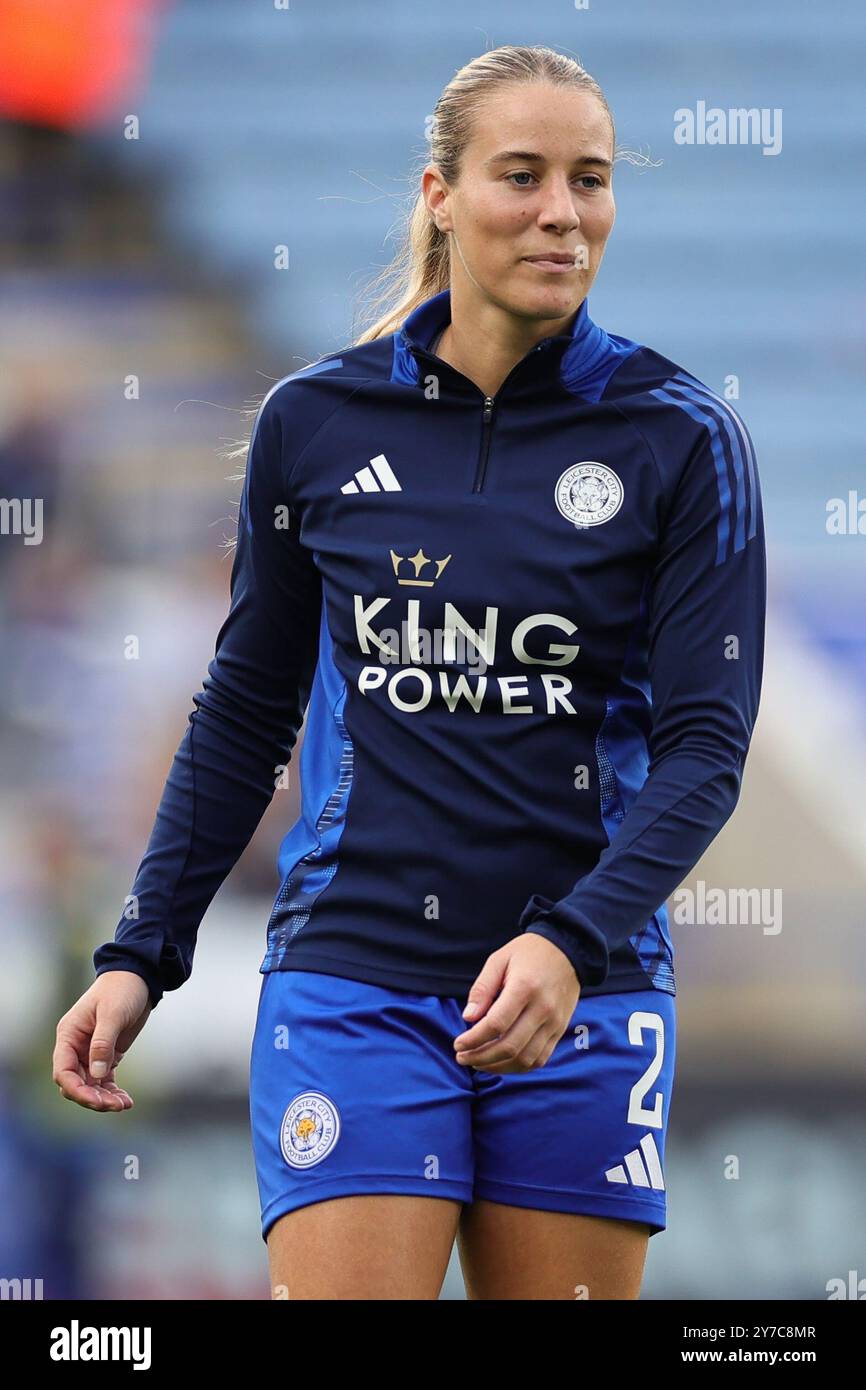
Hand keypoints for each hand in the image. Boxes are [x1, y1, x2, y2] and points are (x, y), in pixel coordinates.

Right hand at [53, 971, 152, 1111]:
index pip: (63, 1071)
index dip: (76, 1089)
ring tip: (124, 1105)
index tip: (95, 1100)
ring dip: (104, 1099)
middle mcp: (76, 1046)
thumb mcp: (112, 1014)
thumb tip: (97, 1075)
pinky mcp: (107, 1055)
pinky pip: (105, 1081)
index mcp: (69, 1034)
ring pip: (90, 1085)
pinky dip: (113, 1092)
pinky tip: (126, 1101)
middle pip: (75, 1083)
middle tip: (115, 1106)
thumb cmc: (121, 990)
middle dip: (92, 1098)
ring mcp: (91, 1052)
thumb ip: (103, 1043)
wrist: (138, 977)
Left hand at [453, 933, 580, 1073]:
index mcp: (524, 987)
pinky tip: (500, 1062)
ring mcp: (554, 1022)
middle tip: (462, 1057)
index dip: (473, 1039)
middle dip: (481, 1057)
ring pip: (524, 1059)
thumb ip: (482, 988)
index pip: (496, 1024)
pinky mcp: (560, 1030)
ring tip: (478, 1062)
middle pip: (509, 1046)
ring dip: (498, 1066)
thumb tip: (468, 1018)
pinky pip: (539, 1059)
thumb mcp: (499, 960)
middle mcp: (543, 1008)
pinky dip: (517, 1067)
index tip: (458, 1044)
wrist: (567, 951)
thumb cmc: (528, 953)